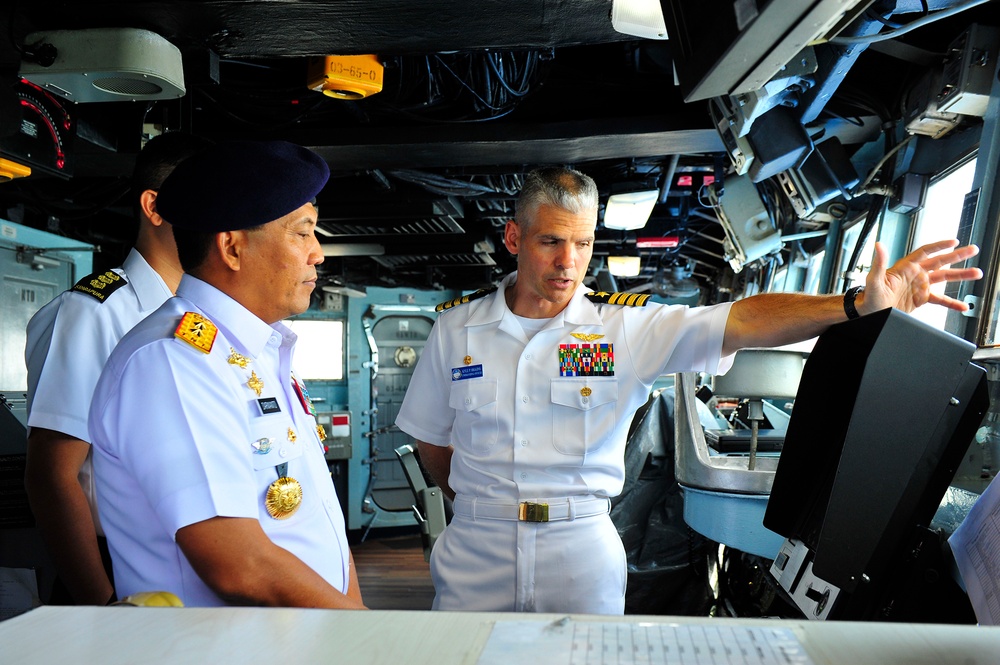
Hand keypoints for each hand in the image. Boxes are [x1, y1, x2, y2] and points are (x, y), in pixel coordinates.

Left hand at [862, 239, 981, 313]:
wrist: (868, 313)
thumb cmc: (868, 297)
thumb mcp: (873, 280)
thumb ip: (878, 263)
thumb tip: (879, 245)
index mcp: (905, 267)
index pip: (925, 252)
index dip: (939, 246)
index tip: (954, 242)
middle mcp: (914, 274)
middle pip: (940, 261)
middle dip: (957, 256)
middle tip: (972, 250)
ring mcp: (919, 286)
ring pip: (944, 278)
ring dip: (960, 276)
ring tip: (976, 273)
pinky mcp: (920, 298)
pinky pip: (940, 299)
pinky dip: (951, 302)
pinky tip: (962, 306)